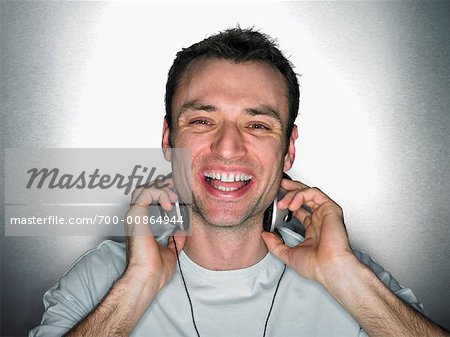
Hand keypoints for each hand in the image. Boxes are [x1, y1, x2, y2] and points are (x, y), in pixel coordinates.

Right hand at [125, 177, 185, 292]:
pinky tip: (169, 204)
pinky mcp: (136, 216)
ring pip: (143, 188)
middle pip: (144, 190)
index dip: (162, 193)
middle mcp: (136, 219)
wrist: (149, 277)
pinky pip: (146, 193)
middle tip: (176, 191)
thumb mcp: (171, 250)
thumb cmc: (155, 270)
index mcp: (142, 225)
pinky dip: (160, 193)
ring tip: (173, 199)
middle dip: (162, 187)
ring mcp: (134, 216)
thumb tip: (182, 230)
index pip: (147, 199)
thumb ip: (176, 238)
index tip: (177, 196)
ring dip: (161, 189)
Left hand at [262, 178, 355, 283]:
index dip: (287, 202)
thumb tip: (264, 235)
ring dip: (293, 193)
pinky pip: (315, 193)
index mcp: (312, 230)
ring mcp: (325, 214)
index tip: (275, 201)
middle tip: (278, 186)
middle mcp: (320, 220)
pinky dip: (301, 194)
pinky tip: (293, 203)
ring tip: (283, 202)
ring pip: (308, 192)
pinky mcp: (331, 209)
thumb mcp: (288, 254)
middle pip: (305, 196)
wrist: (329, 268)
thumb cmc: (317, 267)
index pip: (299, 209)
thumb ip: (274, 244)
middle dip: (290, 189)